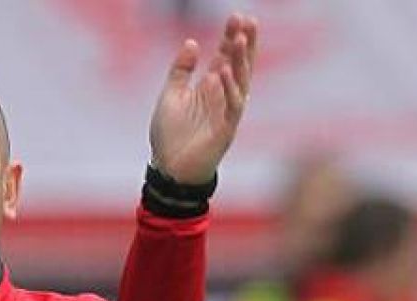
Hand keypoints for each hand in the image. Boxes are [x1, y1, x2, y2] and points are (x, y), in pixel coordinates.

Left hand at [149, 13, 257, 184]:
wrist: (169, 169)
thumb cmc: (171, 135)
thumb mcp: (171, 95)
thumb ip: (181, 70)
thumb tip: (191, 43)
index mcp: (211, 87)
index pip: (226, 56)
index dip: (231, 37)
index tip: (237, 16)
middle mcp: (224, 97)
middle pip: (239, 65)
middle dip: (244, 44)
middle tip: (247, 21)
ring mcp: (227, 114)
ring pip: (240, 83)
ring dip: (240, 61)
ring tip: (238, 40)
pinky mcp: (225, 131)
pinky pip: (230, 108)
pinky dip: (226, 91)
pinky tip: (221, 73)